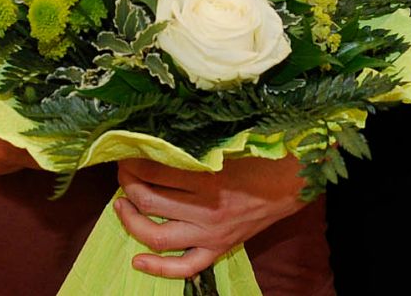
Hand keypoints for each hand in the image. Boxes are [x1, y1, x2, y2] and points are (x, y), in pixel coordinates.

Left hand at [114, 155, 306, 278]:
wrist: (289, 184)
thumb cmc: (256, 158)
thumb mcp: (222, 146)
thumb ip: (190, 149)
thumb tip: (153, 143)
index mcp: (207, 178)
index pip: (153, 171)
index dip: (132, 162)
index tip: (126, 154)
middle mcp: (206, 209)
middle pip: (148, 201)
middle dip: (127, 186)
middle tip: (122, 174)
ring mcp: (211, 234)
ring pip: (157, 235)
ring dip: (131, 220)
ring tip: (122, 206)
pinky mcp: (218, 249)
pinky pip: (184, 267)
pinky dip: (158, 268)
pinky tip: (137, 259)